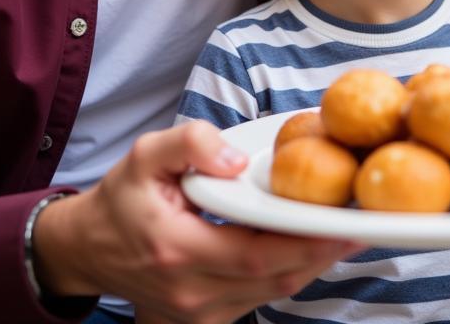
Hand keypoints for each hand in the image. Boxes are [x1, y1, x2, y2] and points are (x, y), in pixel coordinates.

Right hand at [33, 121, 362, 323]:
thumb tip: (237, 159)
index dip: (306, 241)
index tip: (346, 221)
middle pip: (275, 279)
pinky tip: (309, 246)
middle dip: (323, 252)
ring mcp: (197, 314)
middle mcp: (190, 292)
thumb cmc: (122, 198)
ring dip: (311, 264)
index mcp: (177, 250)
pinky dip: (288, 274)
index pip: (257, 253)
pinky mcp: (204, 319)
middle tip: (363, 223)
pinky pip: (259, 299)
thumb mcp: (146, 153)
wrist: (87, 248)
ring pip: (272, 294)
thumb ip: (192, 144)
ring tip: (346, 230)